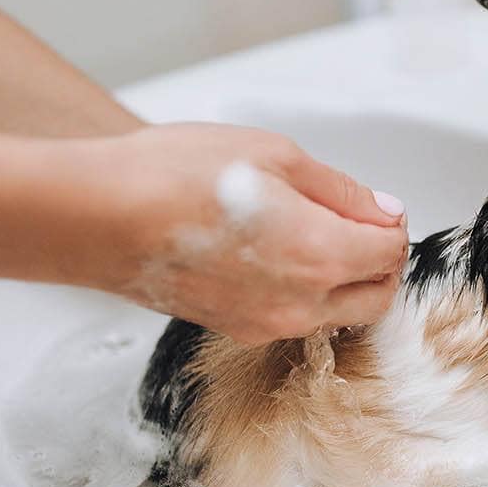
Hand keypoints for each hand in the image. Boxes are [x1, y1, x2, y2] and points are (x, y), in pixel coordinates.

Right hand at [83, 123, 408, 343]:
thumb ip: (341, 191)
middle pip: (375, 297)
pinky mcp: (235, 330)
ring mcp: (266, 325)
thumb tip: (384, 211)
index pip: (390, 253)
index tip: (376, 205)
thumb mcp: (276, 156)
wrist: (96, 217)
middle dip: (380, 262)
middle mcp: (300, 303)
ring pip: (335, 313)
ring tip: (312, 232)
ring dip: (344, 281)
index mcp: (321, 255)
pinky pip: (292, 318)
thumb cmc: (175, 177)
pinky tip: (274, 253)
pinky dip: (303, 292)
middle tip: (360, 224)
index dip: (392, 224)